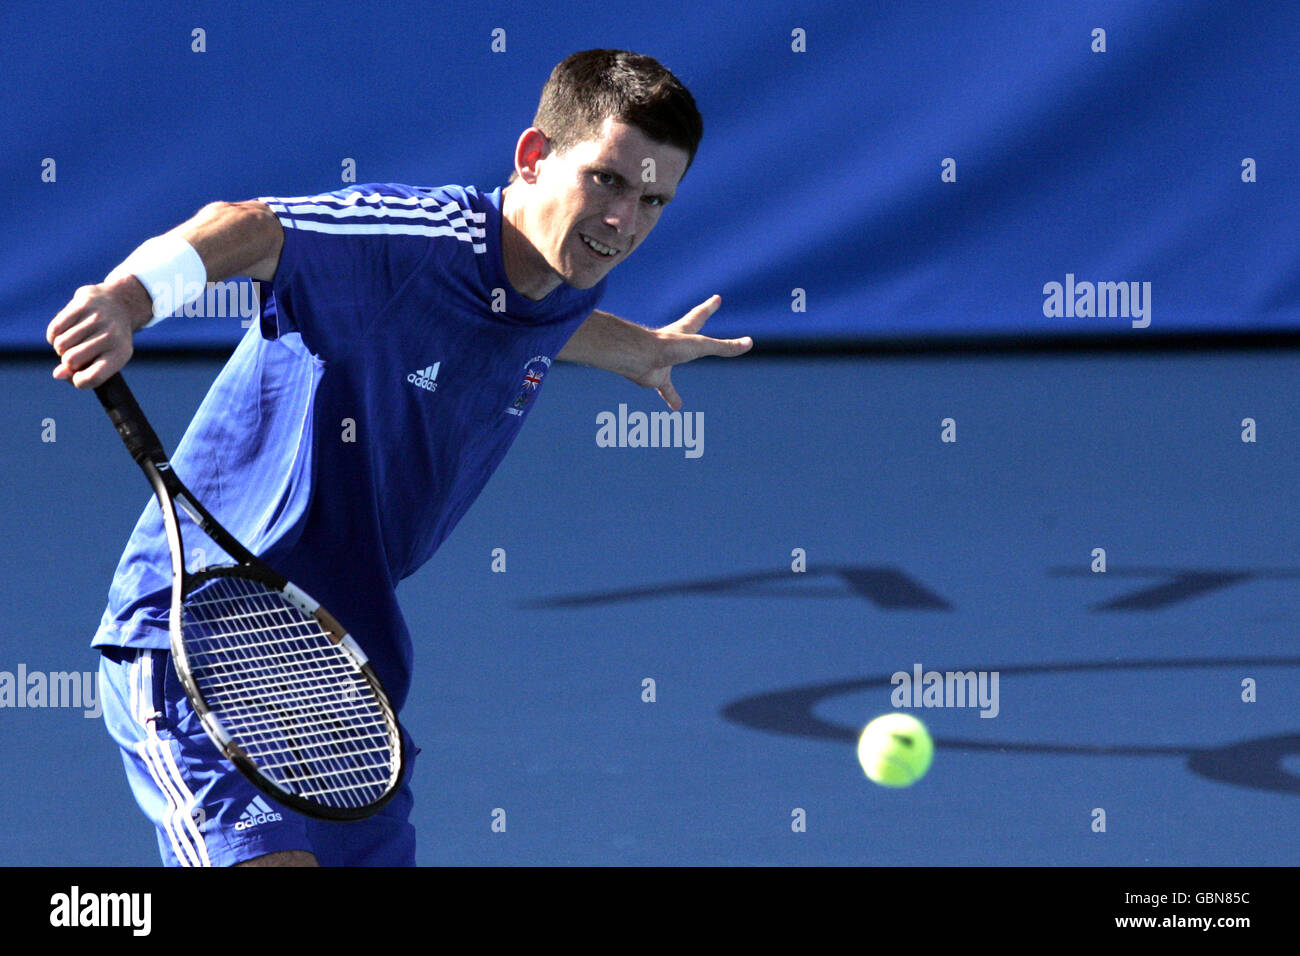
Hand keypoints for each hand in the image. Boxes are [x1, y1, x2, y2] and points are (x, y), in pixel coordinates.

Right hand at [46, 275, 152, 387]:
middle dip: (68, 363)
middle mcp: (111, 336)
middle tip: (77, 355)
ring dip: (61, 348)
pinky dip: (54, 336)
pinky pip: (55, 330)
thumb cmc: (109, 341)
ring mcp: (96, 319)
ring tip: (73, 343)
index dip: (79, 381)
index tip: (77, 378)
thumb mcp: (106, 359)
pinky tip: (65, 333)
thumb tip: (58, 374)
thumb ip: (83, 372)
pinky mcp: (81, 305)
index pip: (94, 377)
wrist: (119, 305)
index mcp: (120, 353)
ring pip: (61, 345)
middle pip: (71, 361)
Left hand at [631, 295, 751, 409]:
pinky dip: (671, 396)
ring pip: (675, 361)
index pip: (700, 315)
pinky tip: (677, 407)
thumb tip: (749, 343)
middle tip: (702, 315)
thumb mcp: (701, 346)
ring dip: (686, 356)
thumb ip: (724, 347)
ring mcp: (664, 359)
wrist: (638, 357)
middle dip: (696, 322)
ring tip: (694, 355)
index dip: (709, 307)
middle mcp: (674, 344)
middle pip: (688, 332)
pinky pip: (665, 388)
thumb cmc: (668, 346)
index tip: (716, 298)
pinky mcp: (656, 376)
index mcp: (684, 332)